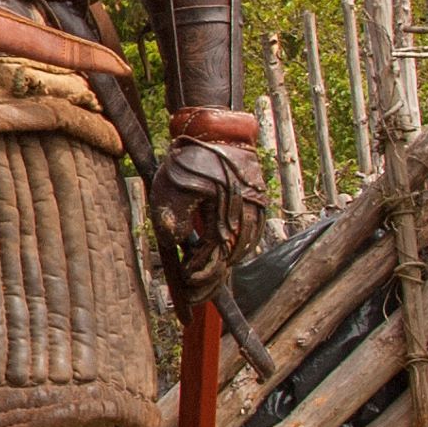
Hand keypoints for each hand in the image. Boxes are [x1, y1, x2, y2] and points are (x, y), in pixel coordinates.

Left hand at [150, 137, 264, 293]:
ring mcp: (256, 209)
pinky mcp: (258, 203)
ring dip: (224, 266)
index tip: (185, 290)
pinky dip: (236, 249)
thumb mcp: (169, 188)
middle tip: (193, 295)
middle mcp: (246, 215)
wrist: (216, 131)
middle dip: (211, 279)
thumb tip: (176, 245)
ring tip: (205, 280)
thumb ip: (171, 219)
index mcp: (224, 213)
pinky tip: (223, 256)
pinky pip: (250, 234)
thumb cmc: (188, 159)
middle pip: (230, 259)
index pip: (214, 258)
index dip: (199, 277)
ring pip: (243, 249)